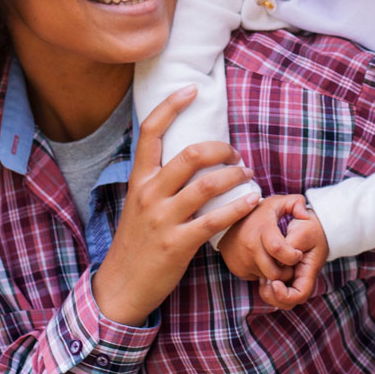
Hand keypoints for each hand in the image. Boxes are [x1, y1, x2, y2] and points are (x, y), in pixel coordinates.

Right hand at [93, 87, 260, 325]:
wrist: (121, 285)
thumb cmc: (136, 241)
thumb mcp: (139, 203)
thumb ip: (159, 179)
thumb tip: (188, 154)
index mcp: (138, 179)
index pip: (150, 131)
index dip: (171, 105)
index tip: (192, 88)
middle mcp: (149, 194)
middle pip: (191, 154)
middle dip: (222, 149)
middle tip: (237, 154)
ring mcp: (163, 219)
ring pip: (207, 184)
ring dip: (236, 175)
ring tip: (248, 175)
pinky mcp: (178, 243)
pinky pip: (215, 219)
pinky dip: (239, 207)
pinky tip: (252, 201)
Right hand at [218, 194, 307, 282]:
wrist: (228, 220)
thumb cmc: (260, 213)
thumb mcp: (278, 202)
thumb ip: (297, 203)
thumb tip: (305, 216)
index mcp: (262, 230)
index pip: (279, 249)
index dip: (293, 256)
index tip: (298, 253)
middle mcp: (250, 246)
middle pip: (274, 271)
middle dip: (287, 271)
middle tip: (289, 262)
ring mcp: (242, 259)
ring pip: (266, 276)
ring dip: (276, 273)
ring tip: (278, 261)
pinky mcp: (237, 268)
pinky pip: (256, 277)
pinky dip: (263, 273)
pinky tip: (264, 261)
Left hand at [258, 202, 328, 309]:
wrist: (313, 222)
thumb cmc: (310, 227)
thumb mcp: (302, 232)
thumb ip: (289, 246)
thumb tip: (276, 261)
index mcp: (308, 272)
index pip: (298, 296)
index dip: (284, 295)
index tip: (274, 282)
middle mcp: (299, 279)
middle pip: (285, 302)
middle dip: (272, 296)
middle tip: (264, 281)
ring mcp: (291, 277)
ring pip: (277, 297)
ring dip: (267, 290)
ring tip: (262, 276)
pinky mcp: (283, 273)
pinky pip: (272, 286)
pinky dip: (265, 282)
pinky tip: (261, 269)